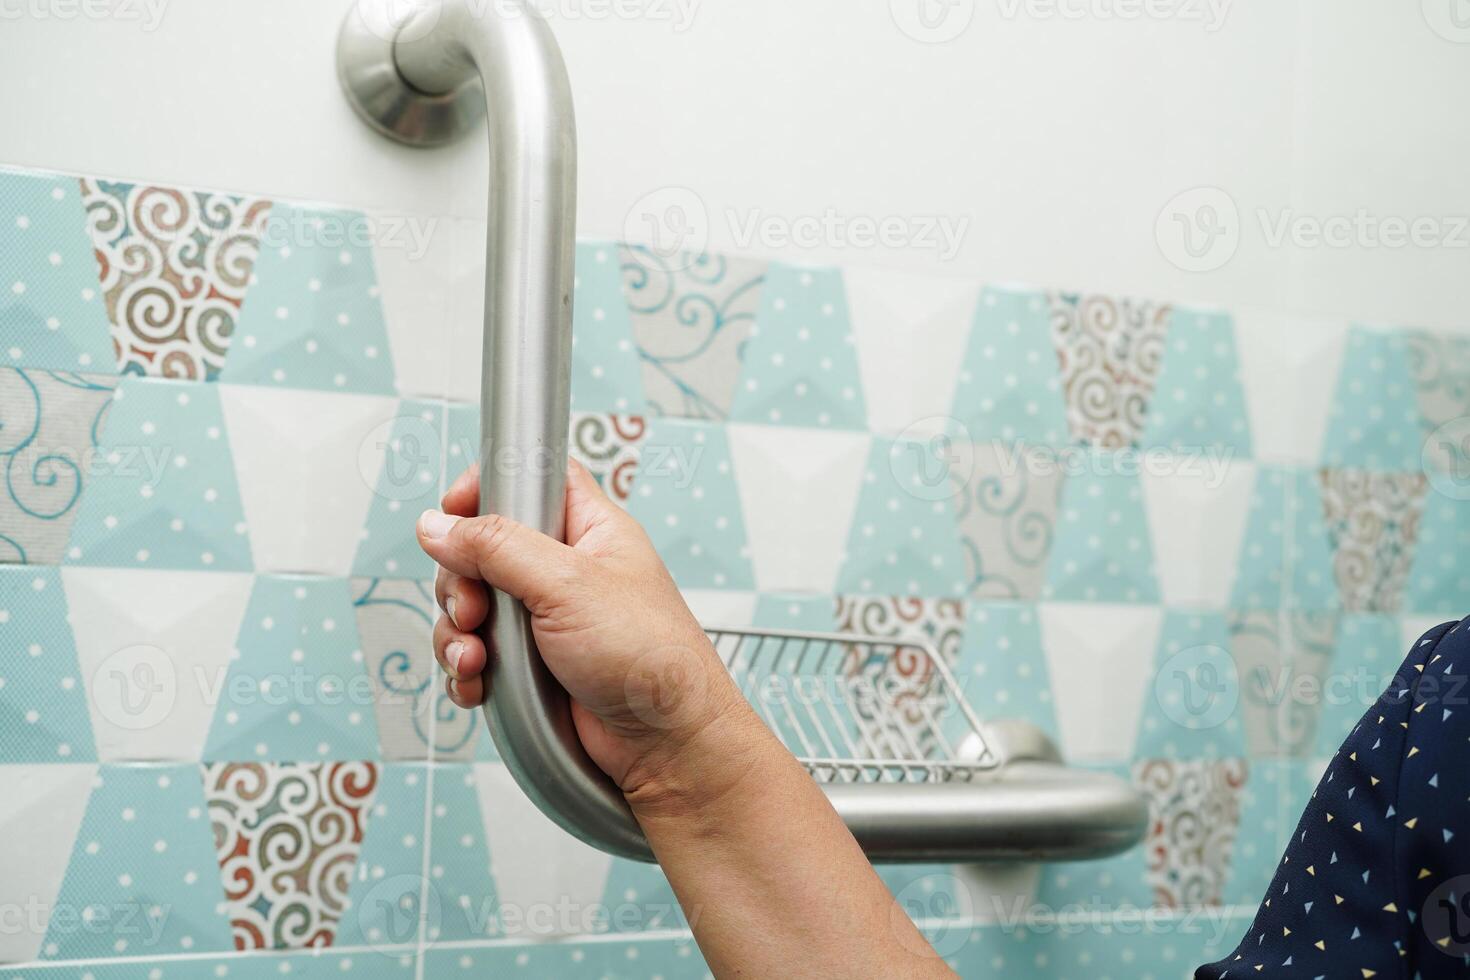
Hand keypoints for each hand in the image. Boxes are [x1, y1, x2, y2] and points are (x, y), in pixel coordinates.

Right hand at [416, 459, 750, 798]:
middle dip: (461, 580)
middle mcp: (566, 571)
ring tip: (477, 659)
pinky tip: (478, 685)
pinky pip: (477, 655)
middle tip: (475, 609)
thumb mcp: (569, 584)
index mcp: (590, 530)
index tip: (452, 511)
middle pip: (483, 547)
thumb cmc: (649, 657)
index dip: (488, 486)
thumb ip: (498, 547)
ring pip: (472, 606)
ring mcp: (546, 621)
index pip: (532, 479)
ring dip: (459, 632)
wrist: (667, 745)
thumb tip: (437, 525)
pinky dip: (467, 670)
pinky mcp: (531, 667)